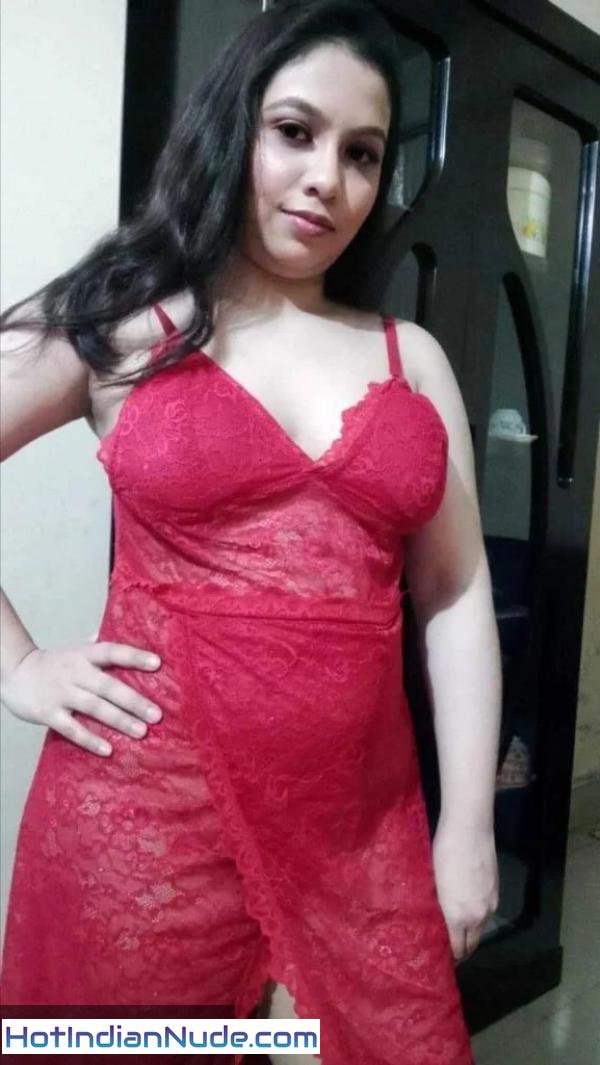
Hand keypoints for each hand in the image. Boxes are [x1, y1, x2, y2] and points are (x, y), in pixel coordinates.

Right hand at [1, 642, 162, 756]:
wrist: (15, 674)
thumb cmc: (54, 664)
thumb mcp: (75, 651)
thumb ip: (99, 648)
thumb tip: (127, 633)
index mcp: (84, 655)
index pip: (112, 652)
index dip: (134, 656)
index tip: (157, 663)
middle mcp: (74, 672)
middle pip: (108, 686)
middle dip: (134, 701)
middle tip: (157, 715)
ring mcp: (61, 693)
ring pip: (94, 708)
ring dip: (119, 720)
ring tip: (141, 732)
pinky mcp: (48, 714)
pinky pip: (72, 729)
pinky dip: (90, 740)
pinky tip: (108, 749)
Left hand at [431, 820, 498, 963]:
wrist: (469, 829)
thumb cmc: (443, 853)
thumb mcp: (433, 883)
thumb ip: (438, 908)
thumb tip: (435, 921)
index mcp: (457, 916)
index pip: (457, 949)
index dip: (449, 957)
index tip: (440, 958)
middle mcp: (478, 916)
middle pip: (472, 945)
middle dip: (462, 951)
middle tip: (448, 951)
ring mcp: (490, 904)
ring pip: (481, 930)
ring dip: (471, 934)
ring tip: (457, 931)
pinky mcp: (496, 891)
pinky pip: (487, 914)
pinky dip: (478, 919)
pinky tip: (468, 910)